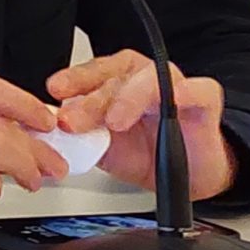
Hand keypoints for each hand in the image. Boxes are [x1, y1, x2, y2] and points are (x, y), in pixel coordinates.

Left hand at [47, 52, 234, 202]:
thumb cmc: (147, 153)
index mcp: (117, 83)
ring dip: (127, 98)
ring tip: (113, 122)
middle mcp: (142, 79)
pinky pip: (197, 89)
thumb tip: (46, 131)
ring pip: (149, 79)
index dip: (74, 79)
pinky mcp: (204, 100)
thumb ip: (80, 134)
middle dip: (90, 99)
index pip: (93, 72)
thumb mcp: (104, 146)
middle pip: (114, 78)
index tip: (55, 90)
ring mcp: (174, 86)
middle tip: (73, 120)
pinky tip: (169, 102)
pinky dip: (183, 92)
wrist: (187, 176)